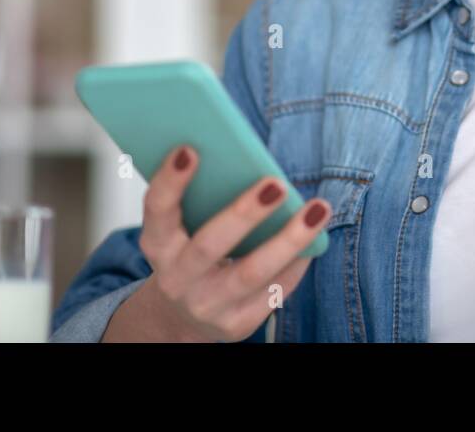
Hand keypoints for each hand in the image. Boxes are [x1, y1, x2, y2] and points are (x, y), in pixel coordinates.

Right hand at [124, 145, 330, 341]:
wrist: (186, 313)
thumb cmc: (193, 250)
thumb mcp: (184, 227)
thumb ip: (204, 198)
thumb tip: (247, 158)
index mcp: (158, 244)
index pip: (157, 210)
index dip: (170, 181)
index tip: (189, 149)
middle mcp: (176, 278)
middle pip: (210, 245)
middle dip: (244, 213)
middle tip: (276, 183)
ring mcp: (206, 305)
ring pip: (252, 271)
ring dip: (289, 239)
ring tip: (318, 208)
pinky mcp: (236, 325)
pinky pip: (273, 291)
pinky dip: (297, 262)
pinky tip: (315, 239)